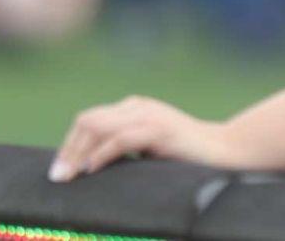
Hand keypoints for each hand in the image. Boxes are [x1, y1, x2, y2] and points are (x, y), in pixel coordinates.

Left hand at [49, 95, 233, 181]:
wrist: (225, 151)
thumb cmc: (186, 156)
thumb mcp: (148, 148)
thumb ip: (123, 146)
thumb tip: (85, 166)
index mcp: (135, 108)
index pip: (89, 119)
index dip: (69, 144)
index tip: (61, 171)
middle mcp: (140, 107)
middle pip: (89, 120)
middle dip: (68, 148)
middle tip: (59, 177)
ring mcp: (151, 116)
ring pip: (100, 126)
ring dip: (78, 152)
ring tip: (71, 176)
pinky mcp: (161, 130)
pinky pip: (122, 138)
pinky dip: (102, 154)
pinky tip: (93, 168)